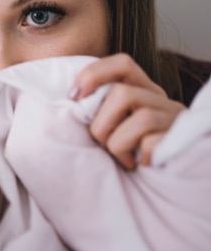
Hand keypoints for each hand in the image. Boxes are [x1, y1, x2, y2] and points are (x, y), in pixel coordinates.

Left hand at [71, 53, 184, 168]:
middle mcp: (163, 101)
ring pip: (142, 118)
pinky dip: (135, 158)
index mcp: (144, 91)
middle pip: (123, 93)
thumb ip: (97, 108)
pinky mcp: (179, 143)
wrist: (158, 186)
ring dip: (118, 143)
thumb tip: (70, 98)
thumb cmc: (125, 152)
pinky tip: (137, 165)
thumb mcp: (109, 125)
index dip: (93, 75)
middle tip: (102, 144)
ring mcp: (174, 121)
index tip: (72, 97)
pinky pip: (151, 145)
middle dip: (101, 124)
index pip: (122, 64)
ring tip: (121, 157)